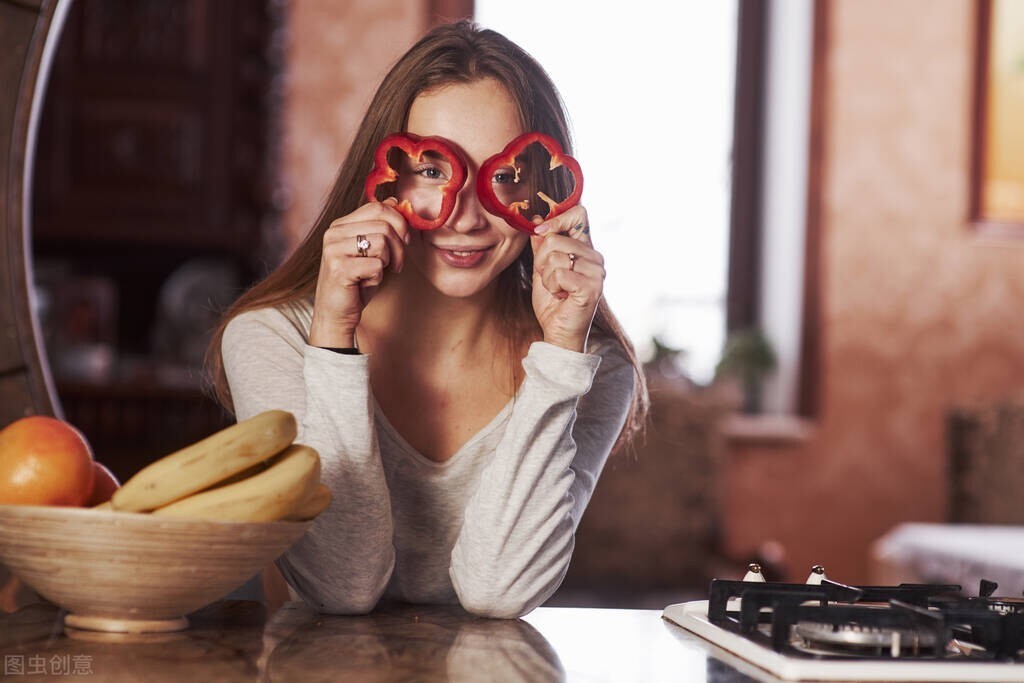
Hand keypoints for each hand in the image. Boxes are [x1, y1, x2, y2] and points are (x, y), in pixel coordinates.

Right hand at [309, 199, 409, 347]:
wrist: (336, 314)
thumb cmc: (357, 283)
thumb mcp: (372, 251)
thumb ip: (381, 226)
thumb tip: (395, 201)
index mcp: (341, 225)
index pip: (378, 207)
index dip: (399, 223)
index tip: (404, 241)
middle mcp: (334, 233)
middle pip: (384, 224)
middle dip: (399, 246)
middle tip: (397, 264)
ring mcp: (334, 250)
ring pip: (382, 242)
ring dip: (389, 261)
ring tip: (379, 273)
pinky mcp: (339, 268)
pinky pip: (376, 264)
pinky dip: (379, 276)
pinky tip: (366, 283)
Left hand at [529, 205, 603, 351]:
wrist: (558, 332)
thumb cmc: (553, 302)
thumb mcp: (542, 269)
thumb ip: (541, 246)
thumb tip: (537, 219)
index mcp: (585, 249)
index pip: (579, 214)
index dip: (557, 218)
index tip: (539, 230)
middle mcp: (595, 258)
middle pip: (555, 238)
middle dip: (541, 260)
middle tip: (549, 278)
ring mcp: (596, 272)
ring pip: (555, 256)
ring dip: (546, 276)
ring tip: (557, 289)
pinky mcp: (592, 287)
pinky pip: (559, 274)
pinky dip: (552, 286)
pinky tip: (561, 296)